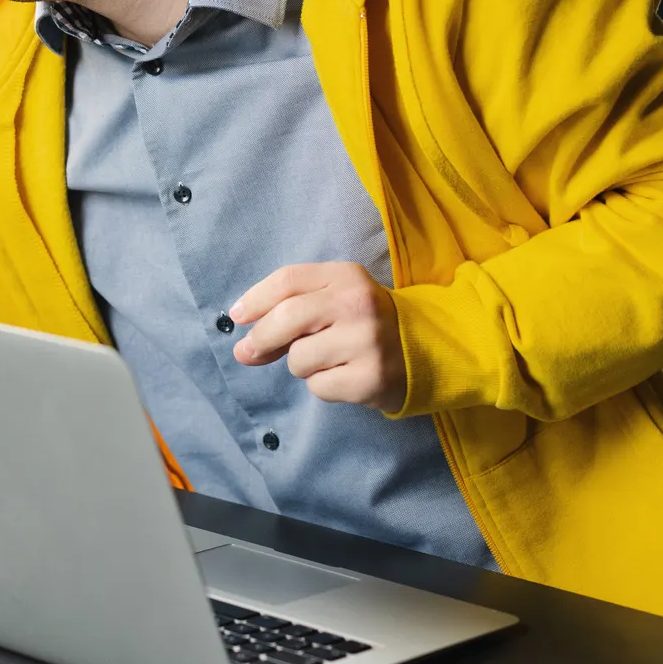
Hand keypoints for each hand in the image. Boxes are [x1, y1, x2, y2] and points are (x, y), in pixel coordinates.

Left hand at [229, 261, 406, 412]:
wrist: (425, 348)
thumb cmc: (364, 320)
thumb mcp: (335, 296)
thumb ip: (290, 308)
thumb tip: (244, 346)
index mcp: (346, 276)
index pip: (287, 281)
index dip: (255, 299)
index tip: (237, 317)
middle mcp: (358, 305)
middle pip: (286, 318)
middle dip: (260, 338)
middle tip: (248, 352)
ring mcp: (367, 342)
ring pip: (298, 359)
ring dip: (300, 365)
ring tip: (325, 359)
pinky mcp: (370, 379)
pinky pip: (318, 386)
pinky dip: (321, 385)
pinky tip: (342, 375)